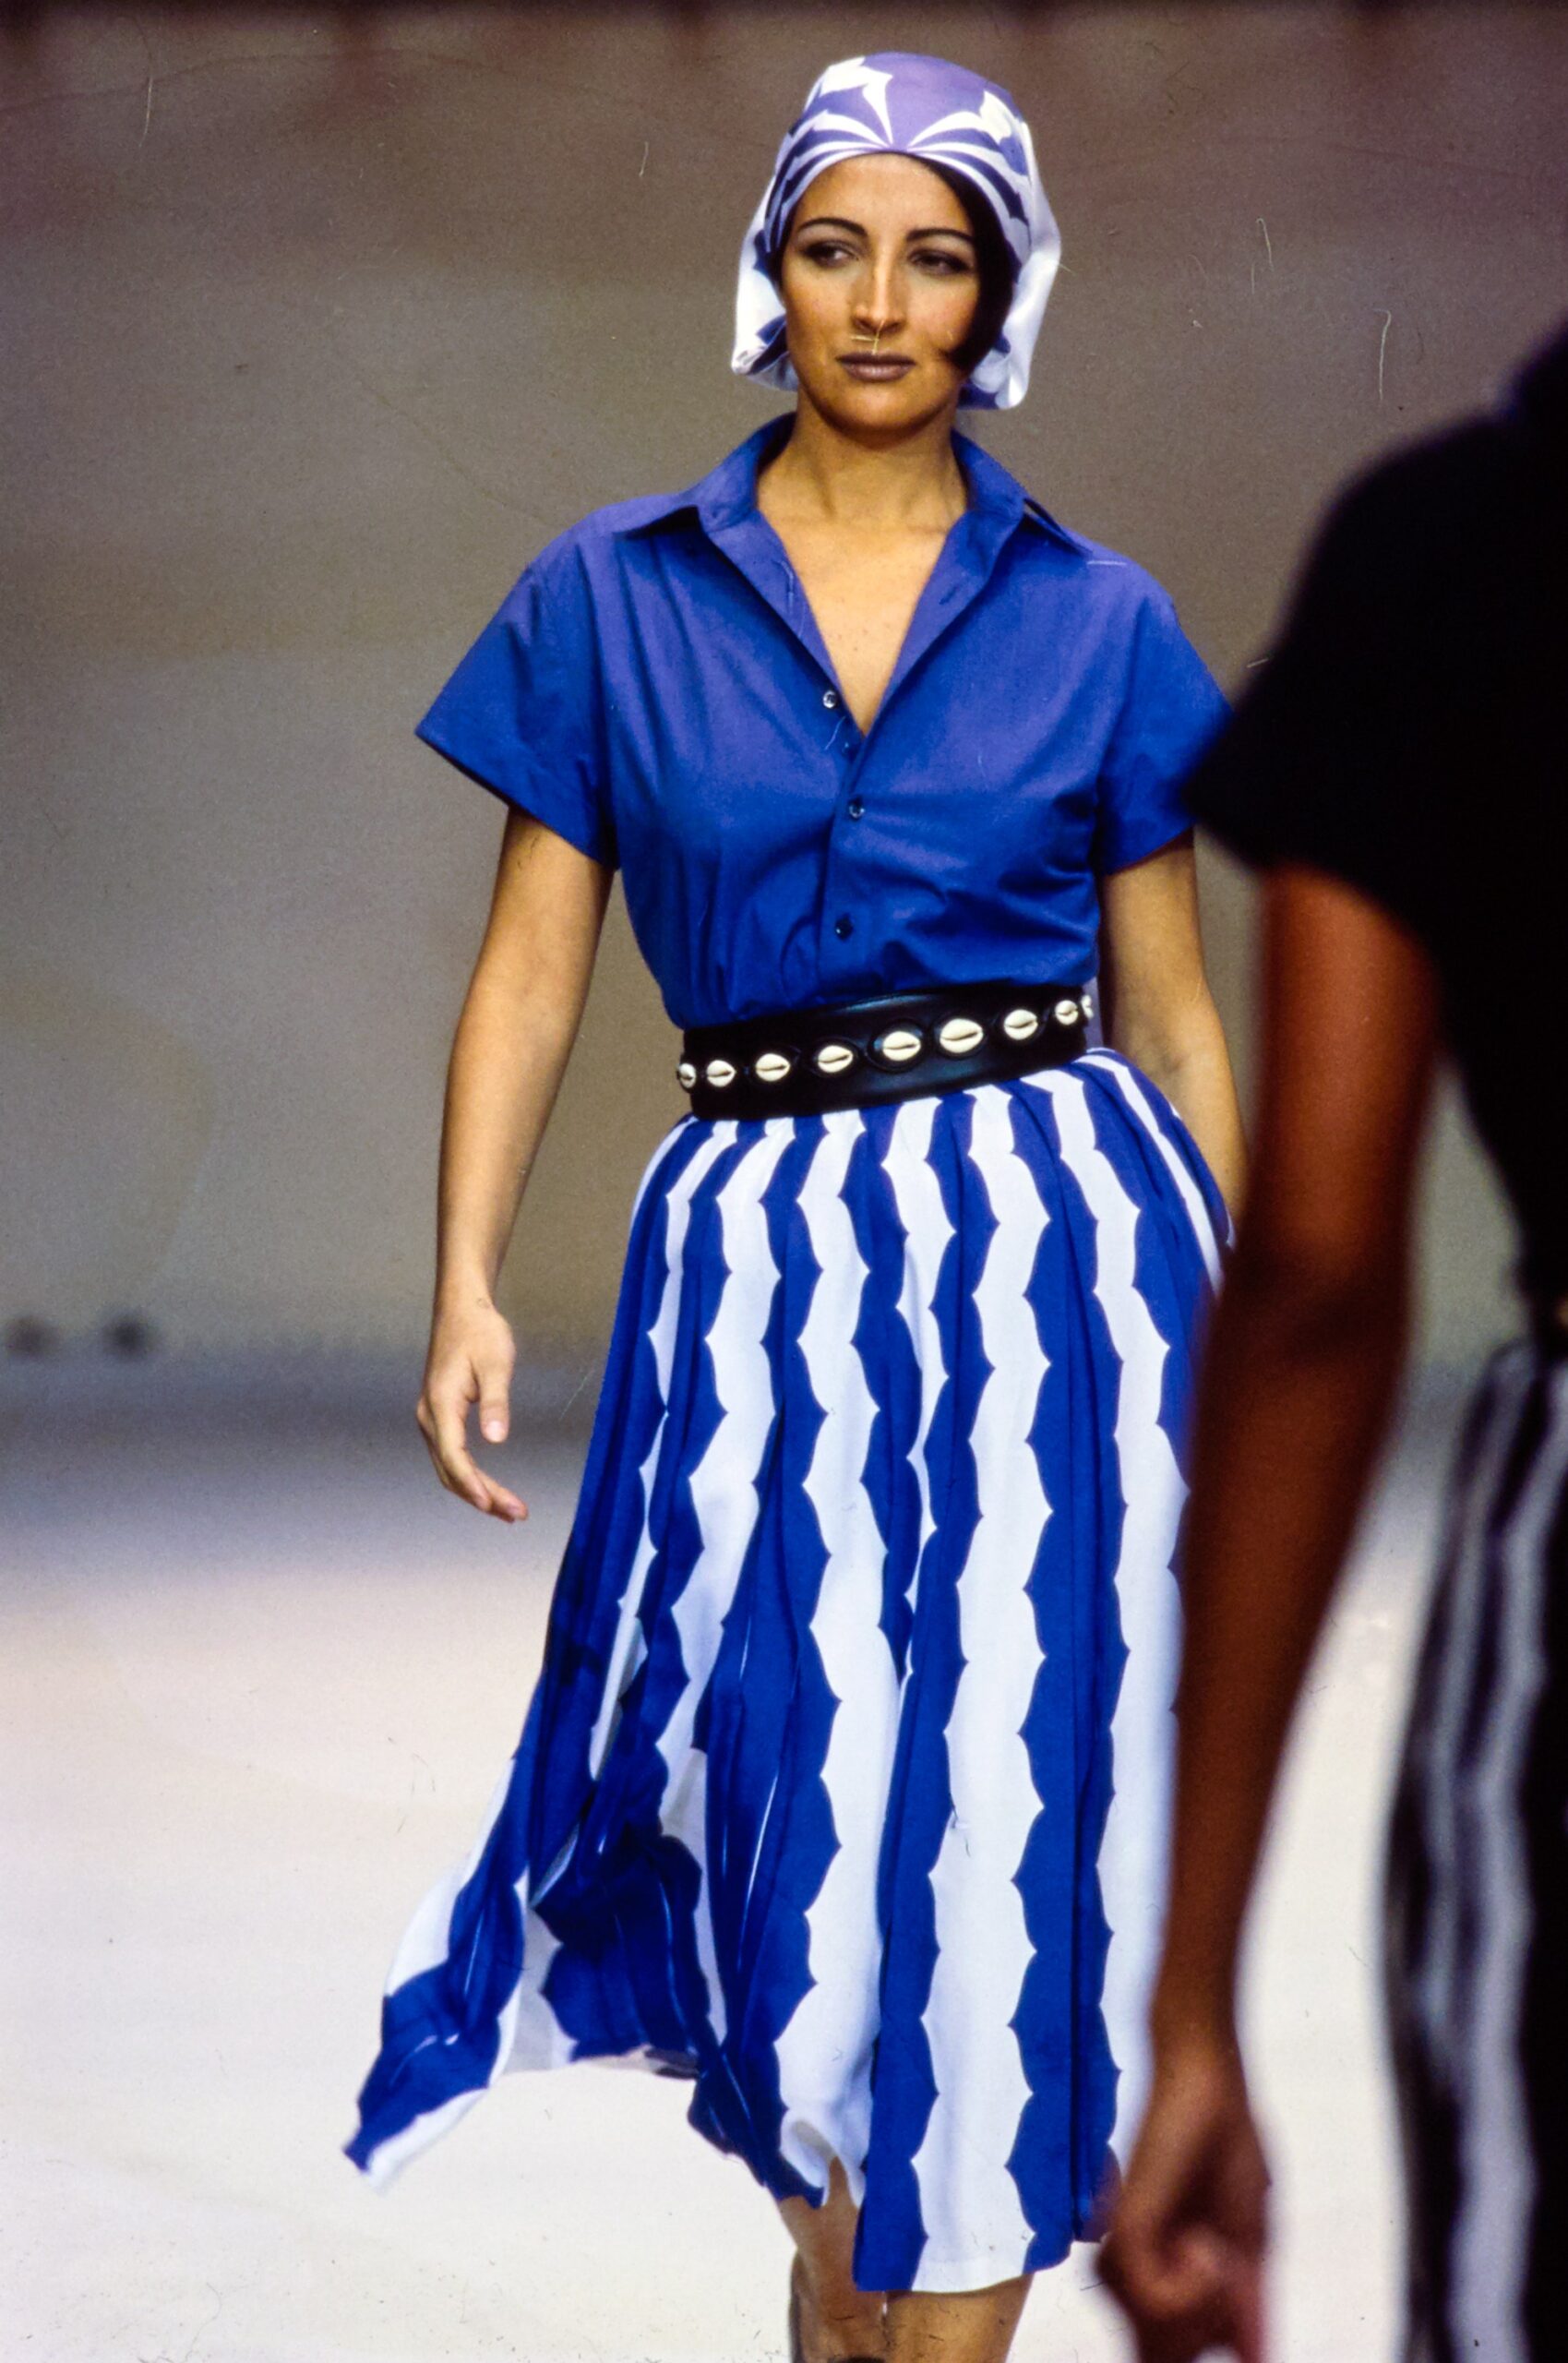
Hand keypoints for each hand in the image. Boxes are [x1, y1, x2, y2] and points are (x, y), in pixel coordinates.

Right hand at [416, 1298, 527, 1521]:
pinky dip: (469, 1476)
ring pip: (449, 1467)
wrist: (462, 1308)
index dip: (472, 1485)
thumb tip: (497, 1439)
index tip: (492, 1506)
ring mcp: (432, 1418)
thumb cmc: (480, 1331)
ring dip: (476, 1491)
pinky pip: (451, 1456)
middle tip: (515, 1515)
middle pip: (450, 1470)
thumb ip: (496, 1402)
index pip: (454, 1457)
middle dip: (481, 1497)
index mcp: (440, 1405)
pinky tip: (489, 1487)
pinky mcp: (439, 1416)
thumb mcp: (496, 1363)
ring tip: (508, 1510)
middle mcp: (429, 1417)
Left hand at [1097, 2032, 1269, 2362]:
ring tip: (1213, 2244)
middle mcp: (1135, 2277)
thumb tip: (1256, 2362)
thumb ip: (1247, 2309)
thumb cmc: (1227, 2150)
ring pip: (1164, 2343)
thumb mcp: (1250, 2241)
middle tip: (1232, 2277)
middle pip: (1167, 2359)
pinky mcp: (1122, 2235)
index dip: (1196, 2345)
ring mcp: (1123, 2259)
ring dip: (1207, 2304)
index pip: (1168, 2355)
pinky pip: (1156, 2305)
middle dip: (1213, 2332)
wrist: (1207, 2085)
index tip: (1232, 2339)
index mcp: (1165, 2281)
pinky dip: (1193, 2286)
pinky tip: (1202, 2242)